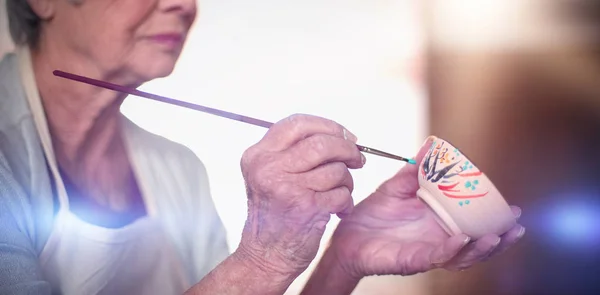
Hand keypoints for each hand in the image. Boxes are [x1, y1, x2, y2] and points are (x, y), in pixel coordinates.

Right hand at [235, 114, 365, 283]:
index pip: (298, 123)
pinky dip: (346, 200)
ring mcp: (288, 187)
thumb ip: (292, 151)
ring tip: (339, 191)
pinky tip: (337, 209)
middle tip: (357, 159)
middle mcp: (269, 168)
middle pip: (322, 142)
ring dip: (346, 181)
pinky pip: (342, 192)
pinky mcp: (307, 207)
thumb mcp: (268, 174)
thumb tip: (337, 134)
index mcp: (258, 155)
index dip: (327, 126)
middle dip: (347, 149)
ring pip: (336, 168)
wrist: (265, 256)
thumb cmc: (273, 214)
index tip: (344, 136)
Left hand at [327, 137, 524, 278]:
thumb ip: (415, 170)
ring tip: (495, 236)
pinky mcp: (412, 260)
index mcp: (438, 222)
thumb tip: (430, 146)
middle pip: (475, 244)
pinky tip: (461, 240)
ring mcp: (427, 251)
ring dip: (480, 248)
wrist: (346, 235)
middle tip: (516, 226)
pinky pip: (435, 257)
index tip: (513, 209)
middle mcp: (437, 239)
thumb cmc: (372, 215)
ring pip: (461, 255)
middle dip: (498, 238)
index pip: (473, 223)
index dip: (494, 219)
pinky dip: (450, 250)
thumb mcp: (396, 188)